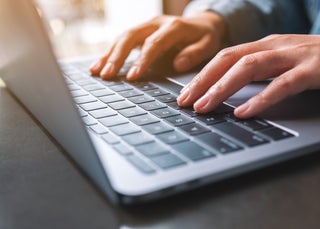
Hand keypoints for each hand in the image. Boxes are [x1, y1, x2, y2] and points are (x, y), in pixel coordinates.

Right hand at [90, 12, 225, 80]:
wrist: (201, 22)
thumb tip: (178, 64)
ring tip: (96, 71)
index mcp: (174, 27)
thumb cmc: (205, 36)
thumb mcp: (209, 44)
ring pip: (122, 37)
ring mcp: (146, 26)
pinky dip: (110, 53)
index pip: (154, 43)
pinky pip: (122, 40)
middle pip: (131, 37)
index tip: (132, 77)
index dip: (142, 60)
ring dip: (108, 55)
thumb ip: (195, 53)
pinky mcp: (140, 32)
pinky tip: (100, 65)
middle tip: (107, 75)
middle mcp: (156, 23)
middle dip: (117, 57)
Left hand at [177, 34, 319, 118]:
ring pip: (249, 67)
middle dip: (202, 82)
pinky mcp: (314, 70)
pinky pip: (283, 84)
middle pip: (229, 60)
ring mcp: (294, 56)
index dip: (201, 76)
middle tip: (184, 103)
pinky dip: (262, 99)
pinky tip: (244, 113)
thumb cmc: (314, 62)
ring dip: (222, 88)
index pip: (223, 58)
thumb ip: (257, 74)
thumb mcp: (280, 64)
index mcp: (264, 46)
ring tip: (204, 108)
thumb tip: (226, 93)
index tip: (184, 95)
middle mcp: (275, 46)